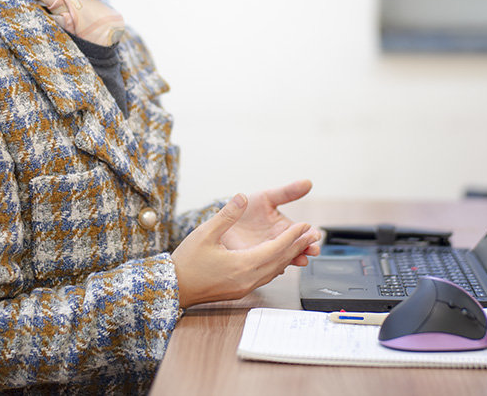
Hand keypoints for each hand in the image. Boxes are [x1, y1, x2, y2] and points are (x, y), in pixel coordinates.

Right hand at [171, 193, 320, 307]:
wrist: (173, 288)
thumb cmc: (187, 262)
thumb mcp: (205, 233)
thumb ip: (227, 214)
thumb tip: (241, 196)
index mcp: (243, 265)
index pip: (277, 249)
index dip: (292, 236)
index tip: (306, 226)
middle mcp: (248, 279)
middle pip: (280, 261)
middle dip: (298, 247)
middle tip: (313, 235)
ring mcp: (245, 287)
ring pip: (274, 270)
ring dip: (289, 256)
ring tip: (301, 245)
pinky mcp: (240, 290)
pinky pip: (265, 276)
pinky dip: (276, 265)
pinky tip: (279, 259)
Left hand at [220, 179, 320, 266]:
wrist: (223, 216)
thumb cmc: (246, 206)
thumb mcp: (268, 197)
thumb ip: (287, 192)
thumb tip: (308, 182)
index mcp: (283, 229)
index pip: (301, 234)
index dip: (310, 235)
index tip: (316, 234)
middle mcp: (277, 243)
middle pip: (295, 249)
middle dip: (306, 250)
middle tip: (312, 250)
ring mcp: (265, 253)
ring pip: (282, 259)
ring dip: (293, 260)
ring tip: (300, 259)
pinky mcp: (251, 260)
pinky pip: (263, 266)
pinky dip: (272, 267)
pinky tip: (278, 267)